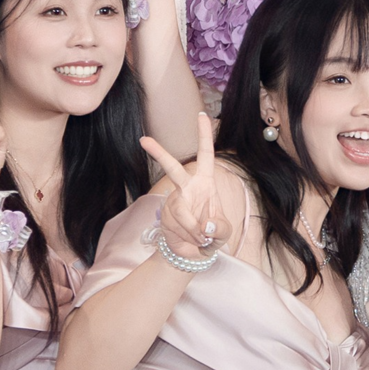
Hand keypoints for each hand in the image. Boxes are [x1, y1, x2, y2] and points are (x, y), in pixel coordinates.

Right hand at [140, 113, 230, 259]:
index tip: (201, 115)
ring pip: (181, 211)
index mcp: (205, 182)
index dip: (204, 136)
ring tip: (202, 239)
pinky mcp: (166, 216)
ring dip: (194, 229)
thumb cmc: (211, 235)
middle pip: (173, 169)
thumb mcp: (224, 232)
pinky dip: (190, 236)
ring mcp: (175, 201)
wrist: (193, 254)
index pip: (205, 155)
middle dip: (159, 155)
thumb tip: (207, 226)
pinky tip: (193, 241)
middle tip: (144, 140)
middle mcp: (188, 187)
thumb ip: (221, 228)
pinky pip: (178, 225)